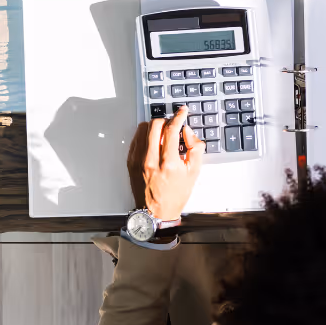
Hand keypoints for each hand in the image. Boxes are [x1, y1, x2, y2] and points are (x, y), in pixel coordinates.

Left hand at [126, 106, 204, 220]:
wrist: (156, 213)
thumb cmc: (175, 195)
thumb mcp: (193, 173)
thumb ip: (195, 148)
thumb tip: (188, 131)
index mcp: (168, 163)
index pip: (171, 130)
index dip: (178, 117)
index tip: (182, 112)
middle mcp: (150, 160)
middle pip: (155, 125)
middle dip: (166, 120)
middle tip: (173, 125)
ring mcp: (138, 160)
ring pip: (143, 129)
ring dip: (155, 127)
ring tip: (162, 134)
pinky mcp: (130, 162)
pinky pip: (136, 139)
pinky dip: (145, 136)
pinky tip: (153, 142)